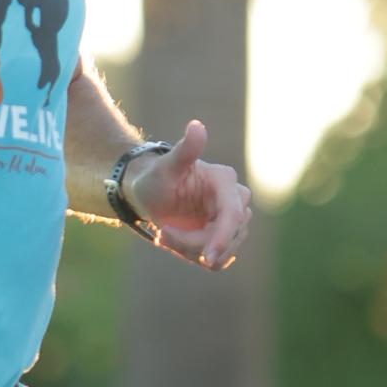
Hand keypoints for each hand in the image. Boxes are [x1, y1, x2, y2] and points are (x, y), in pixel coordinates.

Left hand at [124, 120, 251, 270]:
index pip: (233, 215)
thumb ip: (185, 149)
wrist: (152, 193)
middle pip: (226, 238)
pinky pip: (217, 260)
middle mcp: (235, 201)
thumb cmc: (157, 176)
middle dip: (192, 243)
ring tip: (165, 234)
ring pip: (221, 253)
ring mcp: (232, 221)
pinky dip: (193, 256)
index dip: (222, 238)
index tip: (205, 259)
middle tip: (161, 233)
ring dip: (189, 250)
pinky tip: (174, 242)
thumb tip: (197, 126)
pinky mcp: (225, 237)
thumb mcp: (167, 165)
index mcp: (224, 182)